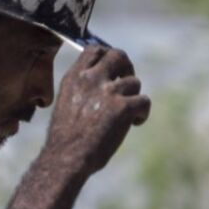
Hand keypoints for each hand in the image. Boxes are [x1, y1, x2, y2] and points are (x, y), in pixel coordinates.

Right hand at [45, 46, 150, 173]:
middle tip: (127, 84)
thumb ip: (82, 89)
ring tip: (129, 115)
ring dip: (134, 97)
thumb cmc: (65, 139)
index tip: (112, 70)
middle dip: (127, 67)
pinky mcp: (122, 108)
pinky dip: (143, 113)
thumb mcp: (66, 104)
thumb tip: (105, 82)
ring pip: (134, 82)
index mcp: (74, 78)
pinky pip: (144, 101)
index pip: (94, 50)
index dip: (107, 57)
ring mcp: (107, 92)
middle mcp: (90, 79)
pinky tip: (135, 123)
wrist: (66, 158)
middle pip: (118, 56)